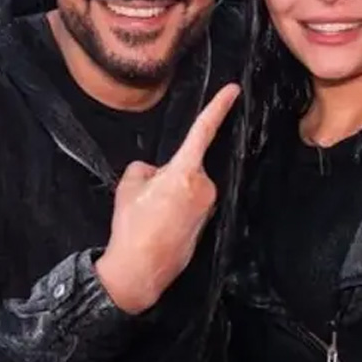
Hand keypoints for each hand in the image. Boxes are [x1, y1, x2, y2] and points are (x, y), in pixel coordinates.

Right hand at [95, 84, 240, 313]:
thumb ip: (144, 168)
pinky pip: (190, 205)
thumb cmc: (132, 226)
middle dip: (168, 175)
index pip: (203, 131)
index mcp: (185, 172)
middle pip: (186, 166)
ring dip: (171, 194)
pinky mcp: (207, 224)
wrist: (139, 271)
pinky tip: (160, 227)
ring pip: (187, 186)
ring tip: (152, 216)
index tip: (233, 90)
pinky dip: (175, 210)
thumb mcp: (128, 186)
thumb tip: (155, 173)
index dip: (218, 107)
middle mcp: (205, 187)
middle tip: (146, 198)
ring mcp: (208, 207)